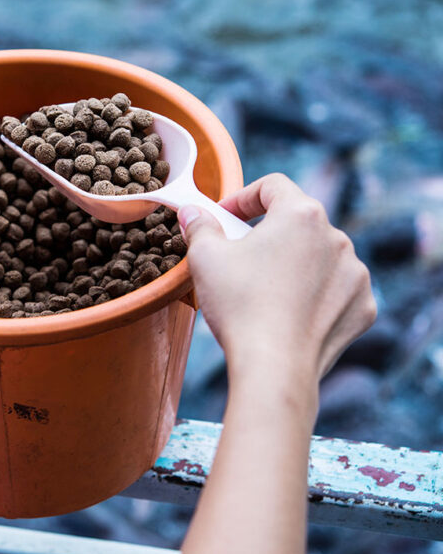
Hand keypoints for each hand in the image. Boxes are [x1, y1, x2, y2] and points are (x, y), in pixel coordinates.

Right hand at [178, 173, 375, 390]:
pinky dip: (314, 295)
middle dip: (267, 234)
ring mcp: (355, 274)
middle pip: (297, 223)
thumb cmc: (239, 305)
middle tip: (238, 256)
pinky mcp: (362, 307)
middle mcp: (337, 238)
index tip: (223, 217)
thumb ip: (199, 226)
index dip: (242, 197)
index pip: (272, 186)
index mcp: (301, 215)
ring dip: (293, 264)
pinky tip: (288, 312)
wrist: (274, 366)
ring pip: (318, 257)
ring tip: (263, 289)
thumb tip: (192, 213)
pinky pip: (335, 290)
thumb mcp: (204, 257)